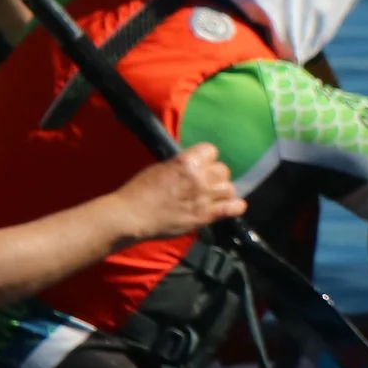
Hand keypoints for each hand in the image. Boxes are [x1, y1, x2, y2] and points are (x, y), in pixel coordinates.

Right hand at [111, 144, 246, 242]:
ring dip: (223, 191)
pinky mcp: (205, 216)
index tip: (202, 165)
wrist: (132, 216)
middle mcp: (199, 177)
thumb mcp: (161, 168)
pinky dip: (236, 206)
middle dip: (216, 175)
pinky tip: (234, 206)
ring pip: (229, 189)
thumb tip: (195, 165)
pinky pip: (232, 209)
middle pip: (223, 170)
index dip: (207, 158)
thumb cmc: (139, 190)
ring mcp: (204, 198)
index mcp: (187, 162)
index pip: (212, 151)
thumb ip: (182, 165)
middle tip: (206, 183)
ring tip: (215, 196)